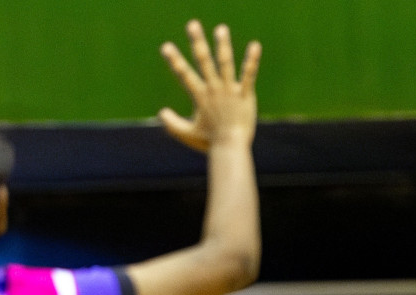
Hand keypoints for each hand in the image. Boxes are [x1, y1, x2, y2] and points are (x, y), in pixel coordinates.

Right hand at [158, 21, 260, 152]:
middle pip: (203, 61)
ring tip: (221, 29)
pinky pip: (249, 75)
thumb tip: (160, 113)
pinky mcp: (245, 95)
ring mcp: (230, 91)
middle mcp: (213, 89)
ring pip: (225, 63)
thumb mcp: (187, 134)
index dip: (174, 60)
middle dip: (197, 42)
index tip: (166, 46)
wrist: (230, 148)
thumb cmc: (208, 142)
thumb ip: (172, 124)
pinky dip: (251, 60)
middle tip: (192, 24)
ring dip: (223, 45)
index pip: (184, 74)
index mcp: (200, 96)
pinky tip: (255, 45)